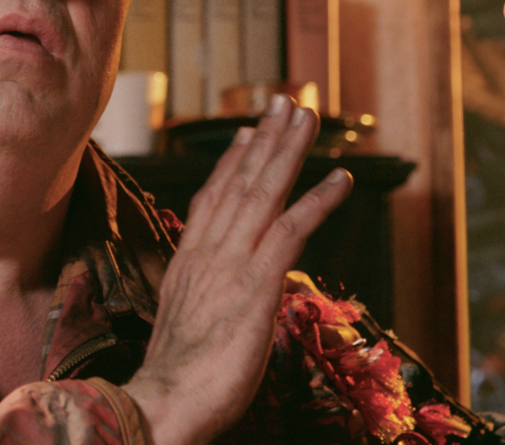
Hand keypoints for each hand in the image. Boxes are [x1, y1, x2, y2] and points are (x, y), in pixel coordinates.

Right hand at [121, 95, 352, 444]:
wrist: (162, 401)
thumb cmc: (175, 379)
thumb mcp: (186, 327)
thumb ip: (204, 301)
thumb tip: (220, 295)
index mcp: (189, 262)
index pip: (213, 199)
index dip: (232, 162)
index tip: (247, 132)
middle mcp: (209, 252)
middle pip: (240, 182)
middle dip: (266, 139)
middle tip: (286, 102)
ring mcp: (232, 264)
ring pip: (264, 192)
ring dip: (290, 150)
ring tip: (310, 116)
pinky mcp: (257, 284)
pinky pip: (292, 230)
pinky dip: (319, 200)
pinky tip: (342, 179)